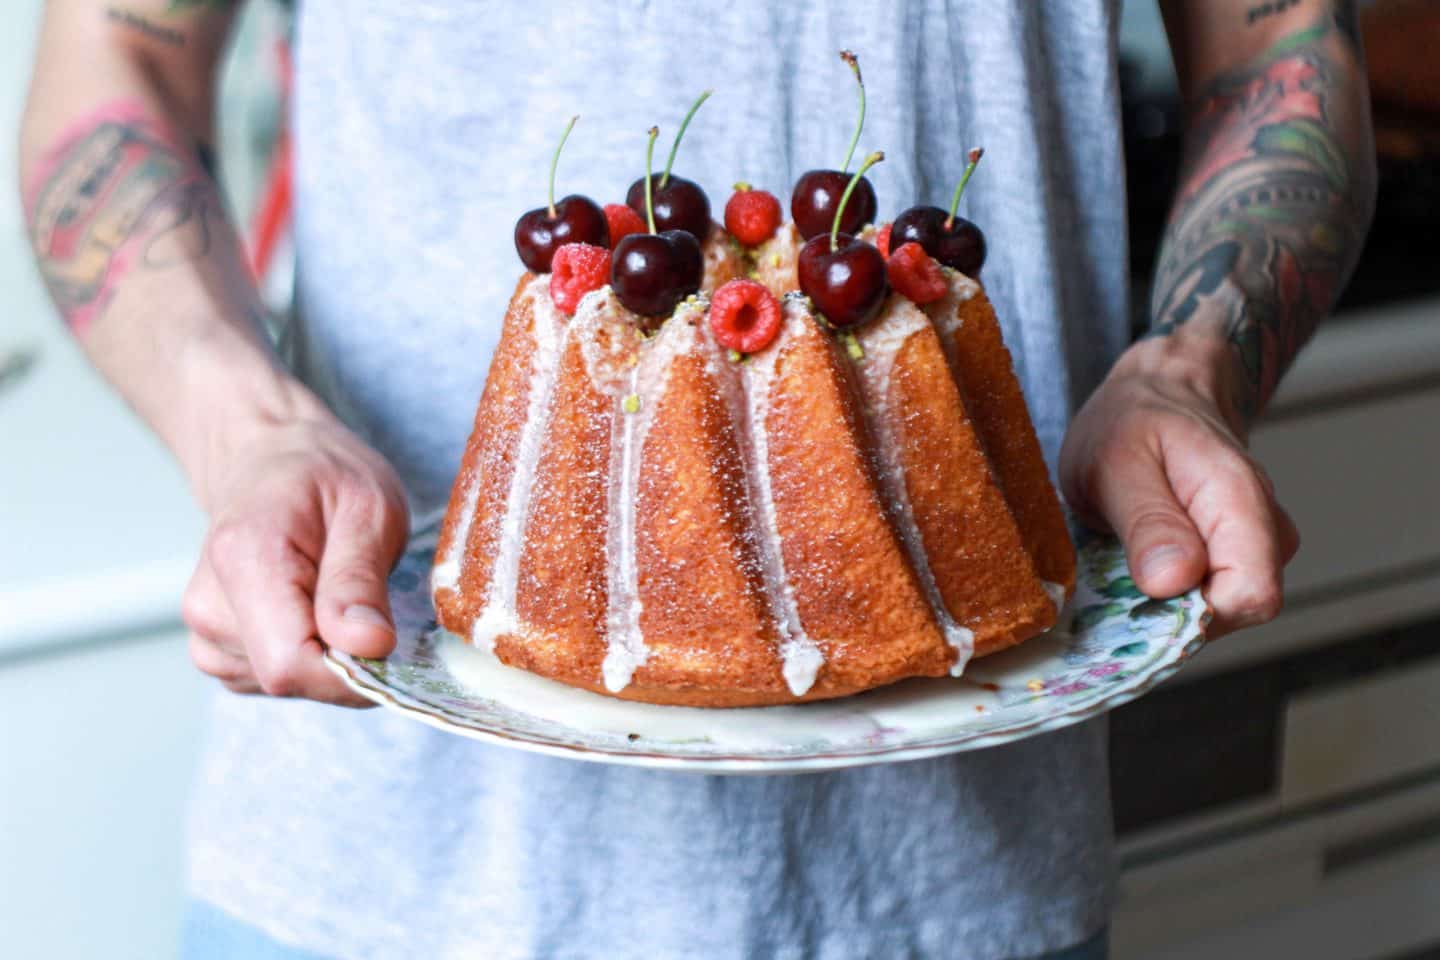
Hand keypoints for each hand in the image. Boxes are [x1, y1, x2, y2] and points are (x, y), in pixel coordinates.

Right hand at [181, 410, 409, 705]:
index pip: (289, 663)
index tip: (389, 642)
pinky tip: (315, 607)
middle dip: (345, 659)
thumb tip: (369, 646)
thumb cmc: (323, 476)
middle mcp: (209, 606)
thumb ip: (360, 580)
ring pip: (288, 683)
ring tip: (334, 592)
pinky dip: (311, 655)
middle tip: (365, 598)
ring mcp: (206, 632)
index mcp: (244, 559)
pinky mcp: (218, 651)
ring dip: (329, 655)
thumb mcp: (368, 508)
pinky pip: (279, 679)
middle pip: (290, 677)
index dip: (350, 673)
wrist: (271, 462)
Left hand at [1059, 340, 1299, 636]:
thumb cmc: (1131, 421)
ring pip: (1222, 607)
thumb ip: (1147, 522)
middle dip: (1175, 608)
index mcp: (1240, 501)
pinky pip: (1209, 595)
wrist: (1154, 392)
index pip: (1250, 595)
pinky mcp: (1236, 555)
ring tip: (1128, 554)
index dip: (1194, 613)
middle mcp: (1264, 528)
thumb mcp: (1117, 463)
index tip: (1142, 592)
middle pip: (1237, 610)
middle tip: (1122, 567)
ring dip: (1168, 599)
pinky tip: (1141, 559)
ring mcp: (1255, 544)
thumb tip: (1172, 582)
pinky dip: (1170, 591)